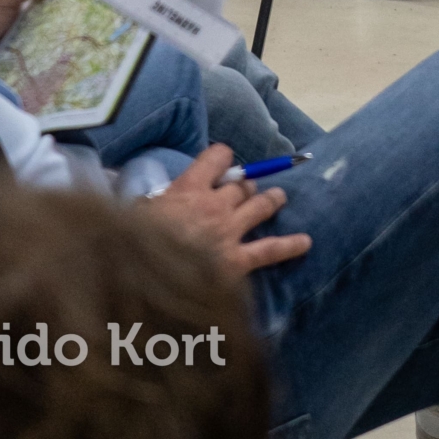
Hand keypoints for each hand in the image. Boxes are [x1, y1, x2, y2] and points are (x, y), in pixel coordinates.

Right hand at [150, 146, 313, 279]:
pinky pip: (270, 250)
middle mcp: (214, 205)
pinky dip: (290, 245)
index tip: (223, 159)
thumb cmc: (134, 246)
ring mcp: (229, 233)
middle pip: (240, 185)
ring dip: (271, 199)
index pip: (216, 157)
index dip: (222, 156)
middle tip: (248, 187)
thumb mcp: (134, 215)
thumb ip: (147, 202)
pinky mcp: (237, 262)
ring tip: (279, 197)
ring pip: (259, 207)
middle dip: (246, 184)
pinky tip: (305, 242)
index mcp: (188, 188)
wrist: (143, 282)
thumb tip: (138, 194)